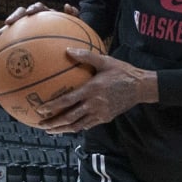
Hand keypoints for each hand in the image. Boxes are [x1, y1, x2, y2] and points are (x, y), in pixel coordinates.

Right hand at [0, 1, 79, 43]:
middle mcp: (35, 19)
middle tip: (8, 23)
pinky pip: (12, 42)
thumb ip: (74, 15)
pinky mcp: (22, 38)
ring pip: (13, 27)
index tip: (30, 14)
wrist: (68, 42)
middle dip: (14, 17)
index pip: (38, 8)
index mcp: (46, 14)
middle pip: (21, 14)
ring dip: (3, 31)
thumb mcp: (76, 25)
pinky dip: (4, 45)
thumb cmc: (72, 33)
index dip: (33, 9)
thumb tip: (68, 6)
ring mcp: (28, 28)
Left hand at [35, 50, 154, 133]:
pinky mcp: (106, 118)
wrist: (141, 87)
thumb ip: (86, 56)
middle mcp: (94, 104)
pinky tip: (69, 127)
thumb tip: (67, 49)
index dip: (53, 107)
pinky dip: (76, 128)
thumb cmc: (123, 72)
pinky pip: (88, 125)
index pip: (68, 101)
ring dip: (63, 129)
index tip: (40, 110)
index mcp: (92, 90)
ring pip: (78, 125)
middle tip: (41, 125)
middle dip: (53, 123)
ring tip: (51, 131)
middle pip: (70, 118)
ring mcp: (100, 113)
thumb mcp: (105, 61)